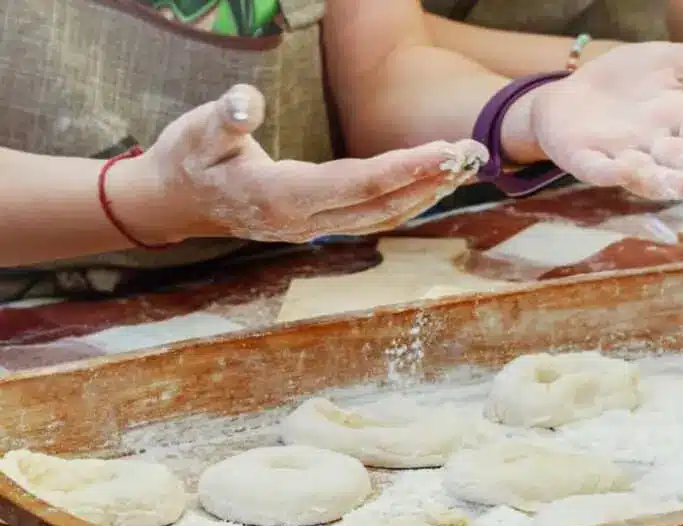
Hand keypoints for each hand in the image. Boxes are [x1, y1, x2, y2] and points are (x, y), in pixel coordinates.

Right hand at [121, 84, 485, 243]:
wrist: (173, 203)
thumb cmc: (187, 160)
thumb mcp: (196, 132)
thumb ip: (225, 118)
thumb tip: (245, 103)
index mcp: (280, 196)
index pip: (358, 183)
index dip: (405, 168)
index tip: (445, 151)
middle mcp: (304, 221)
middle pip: (381, 204)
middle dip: (430, 181)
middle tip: (472, 154)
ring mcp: (313, 228)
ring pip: (382, 216)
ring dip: (425, 193)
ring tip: (464, 167)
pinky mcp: (318, 224)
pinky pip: (372, 217)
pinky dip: (406, 200)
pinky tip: (431, 184)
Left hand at [520, 43, 682, 199]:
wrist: (569, 94)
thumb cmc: (626, 81)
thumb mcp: (676, 62)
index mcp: (678, 120)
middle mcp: (653, 144)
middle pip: (681, 159)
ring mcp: (618, 155)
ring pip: (646, 172)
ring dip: (663, 180)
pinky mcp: (585, 159)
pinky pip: (598, 169)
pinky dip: (610, 172)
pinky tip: (622, 170)